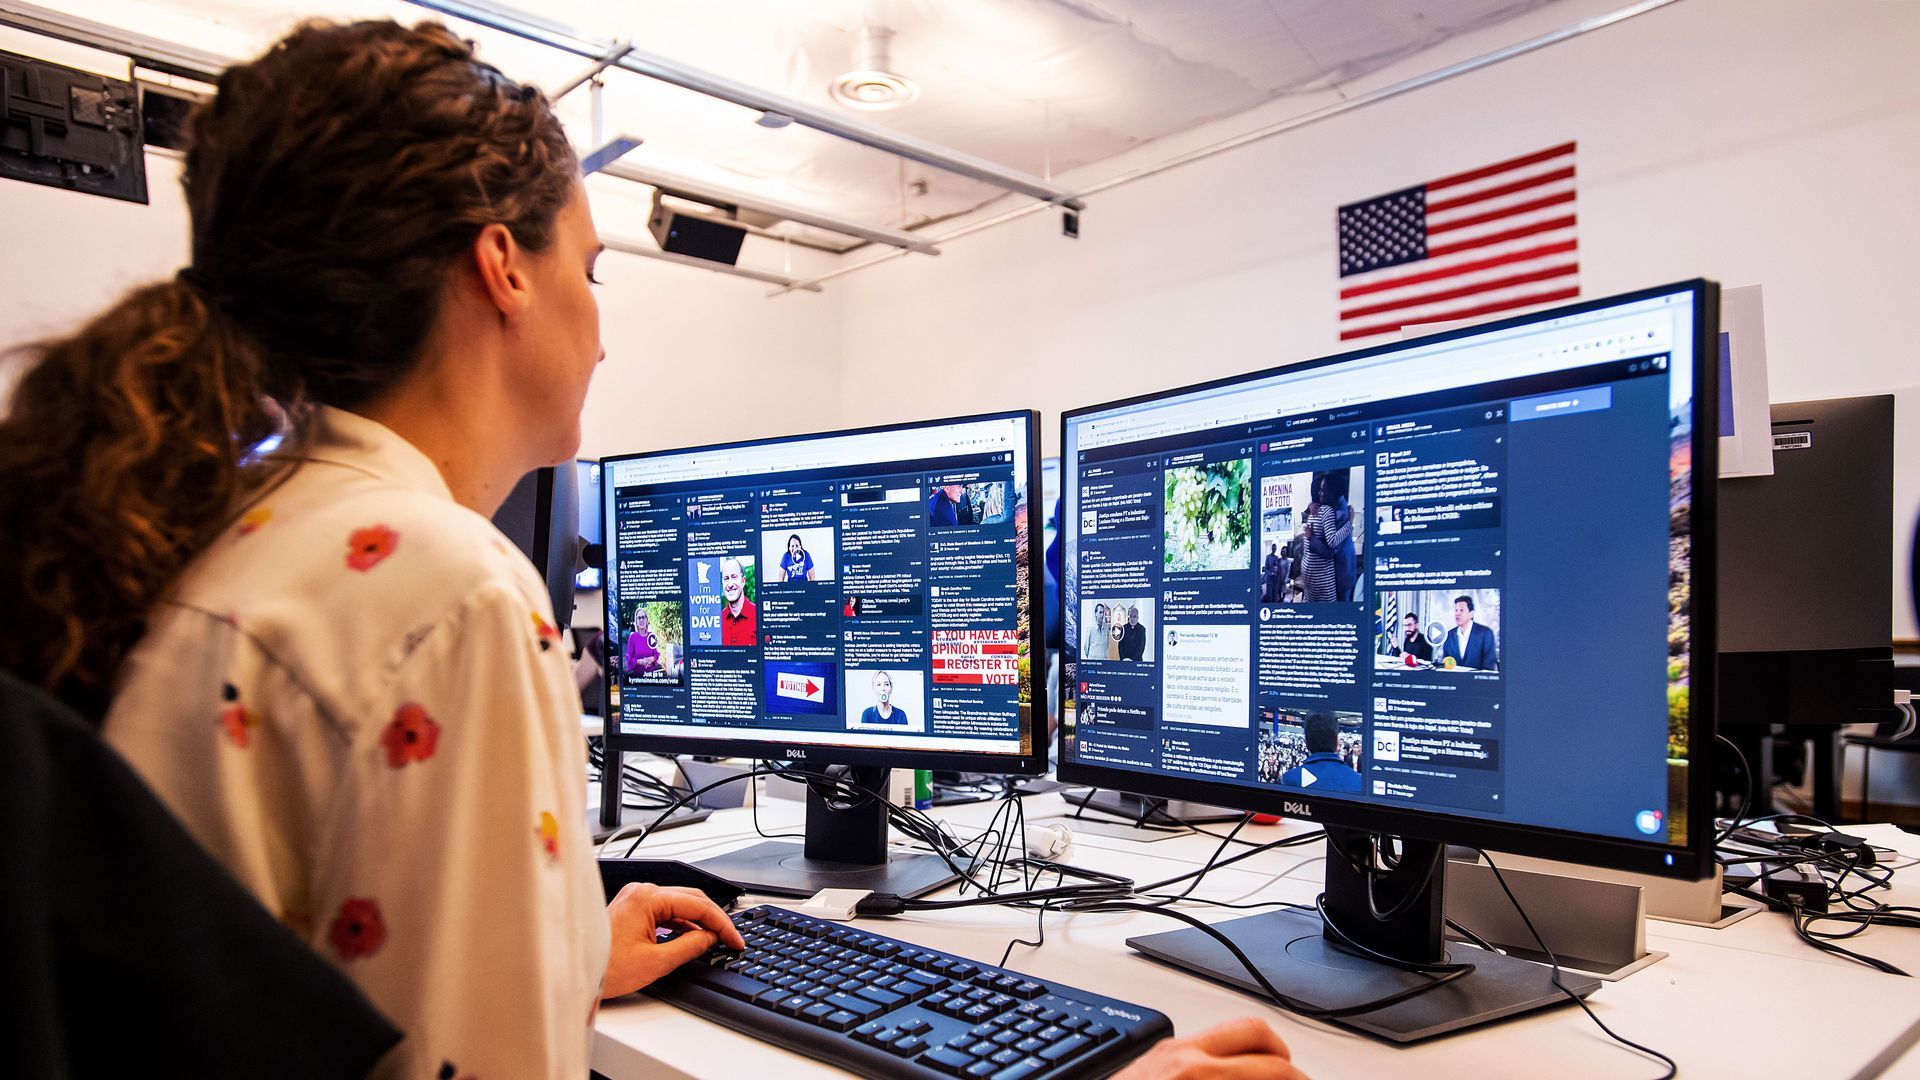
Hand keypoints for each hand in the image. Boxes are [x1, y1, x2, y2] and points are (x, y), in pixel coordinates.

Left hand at [600, 883, 746, 999]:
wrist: (574, 972)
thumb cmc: (604, 968)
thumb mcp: (655, 962)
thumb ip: (689, 946)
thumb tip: (710, 937)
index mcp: (647, 897)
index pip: (698, 905)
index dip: (722, 924)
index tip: (735, 940)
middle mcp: (641, 891)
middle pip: (691, 898)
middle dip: (714, 919)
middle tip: (731, 939)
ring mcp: (635, 898)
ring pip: (680, 904)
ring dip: (699, 921)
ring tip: (715, 939)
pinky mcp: (632, 908)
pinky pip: (666, 910)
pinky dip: (682, 923)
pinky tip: (693, 936)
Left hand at [1114, 1018, 1306, 1079]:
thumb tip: (1268, 1078)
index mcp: (1201, 1075)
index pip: (1273, 1067)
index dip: (1298, 1078)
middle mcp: (1185, 1054)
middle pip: (1256, 1031)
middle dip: (1282, 1057)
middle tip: (1291, 1077)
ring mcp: (1169, 1049)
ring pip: (1229, 1030)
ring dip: (1254, 1050)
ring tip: (1263, 1074)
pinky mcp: (1156, 1052)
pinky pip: (1204, 1040)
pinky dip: (1227, 1053)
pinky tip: (1229, 1075)